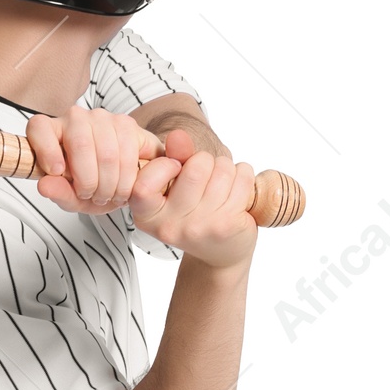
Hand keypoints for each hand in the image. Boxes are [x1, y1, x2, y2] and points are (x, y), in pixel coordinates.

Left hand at [26, 106, 164, 213]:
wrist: (120, 184)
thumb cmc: (90, 187)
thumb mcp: (72, 199)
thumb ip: (58, 193)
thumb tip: (44, 185)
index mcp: (52, 132)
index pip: (39, 127)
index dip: (46, 149)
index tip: (55, 171)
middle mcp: (75, 118)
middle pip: (80, 144)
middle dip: (89, 181)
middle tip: (92, 197)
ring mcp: (102, 117)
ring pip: (107, 153)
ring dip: (109, 184)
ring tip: (107, 195)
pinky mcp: (126, 122)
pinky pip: (127, 152)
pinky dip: (126, 179)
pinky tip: (122, 187)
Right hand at [126, 127, 256, 269]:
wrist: (221, 253)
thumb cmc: (195, 214)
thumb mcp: (176, 187)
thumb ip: (174, 158)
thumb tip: (178, 136)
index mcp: (148, 216)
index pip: (145, 185)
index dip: (164, 166)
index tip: (175, 169)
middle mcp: (170, 226)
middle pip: (195, 167)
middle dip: (207, 162)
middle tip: (207, 178)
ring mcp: (199, 227)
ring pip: (222, 170)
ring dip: (227, 169)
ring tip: (223, 187)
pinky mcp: (226, 226)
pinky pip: (242, 178)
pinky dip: (244, 175)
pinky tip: (238, 191)